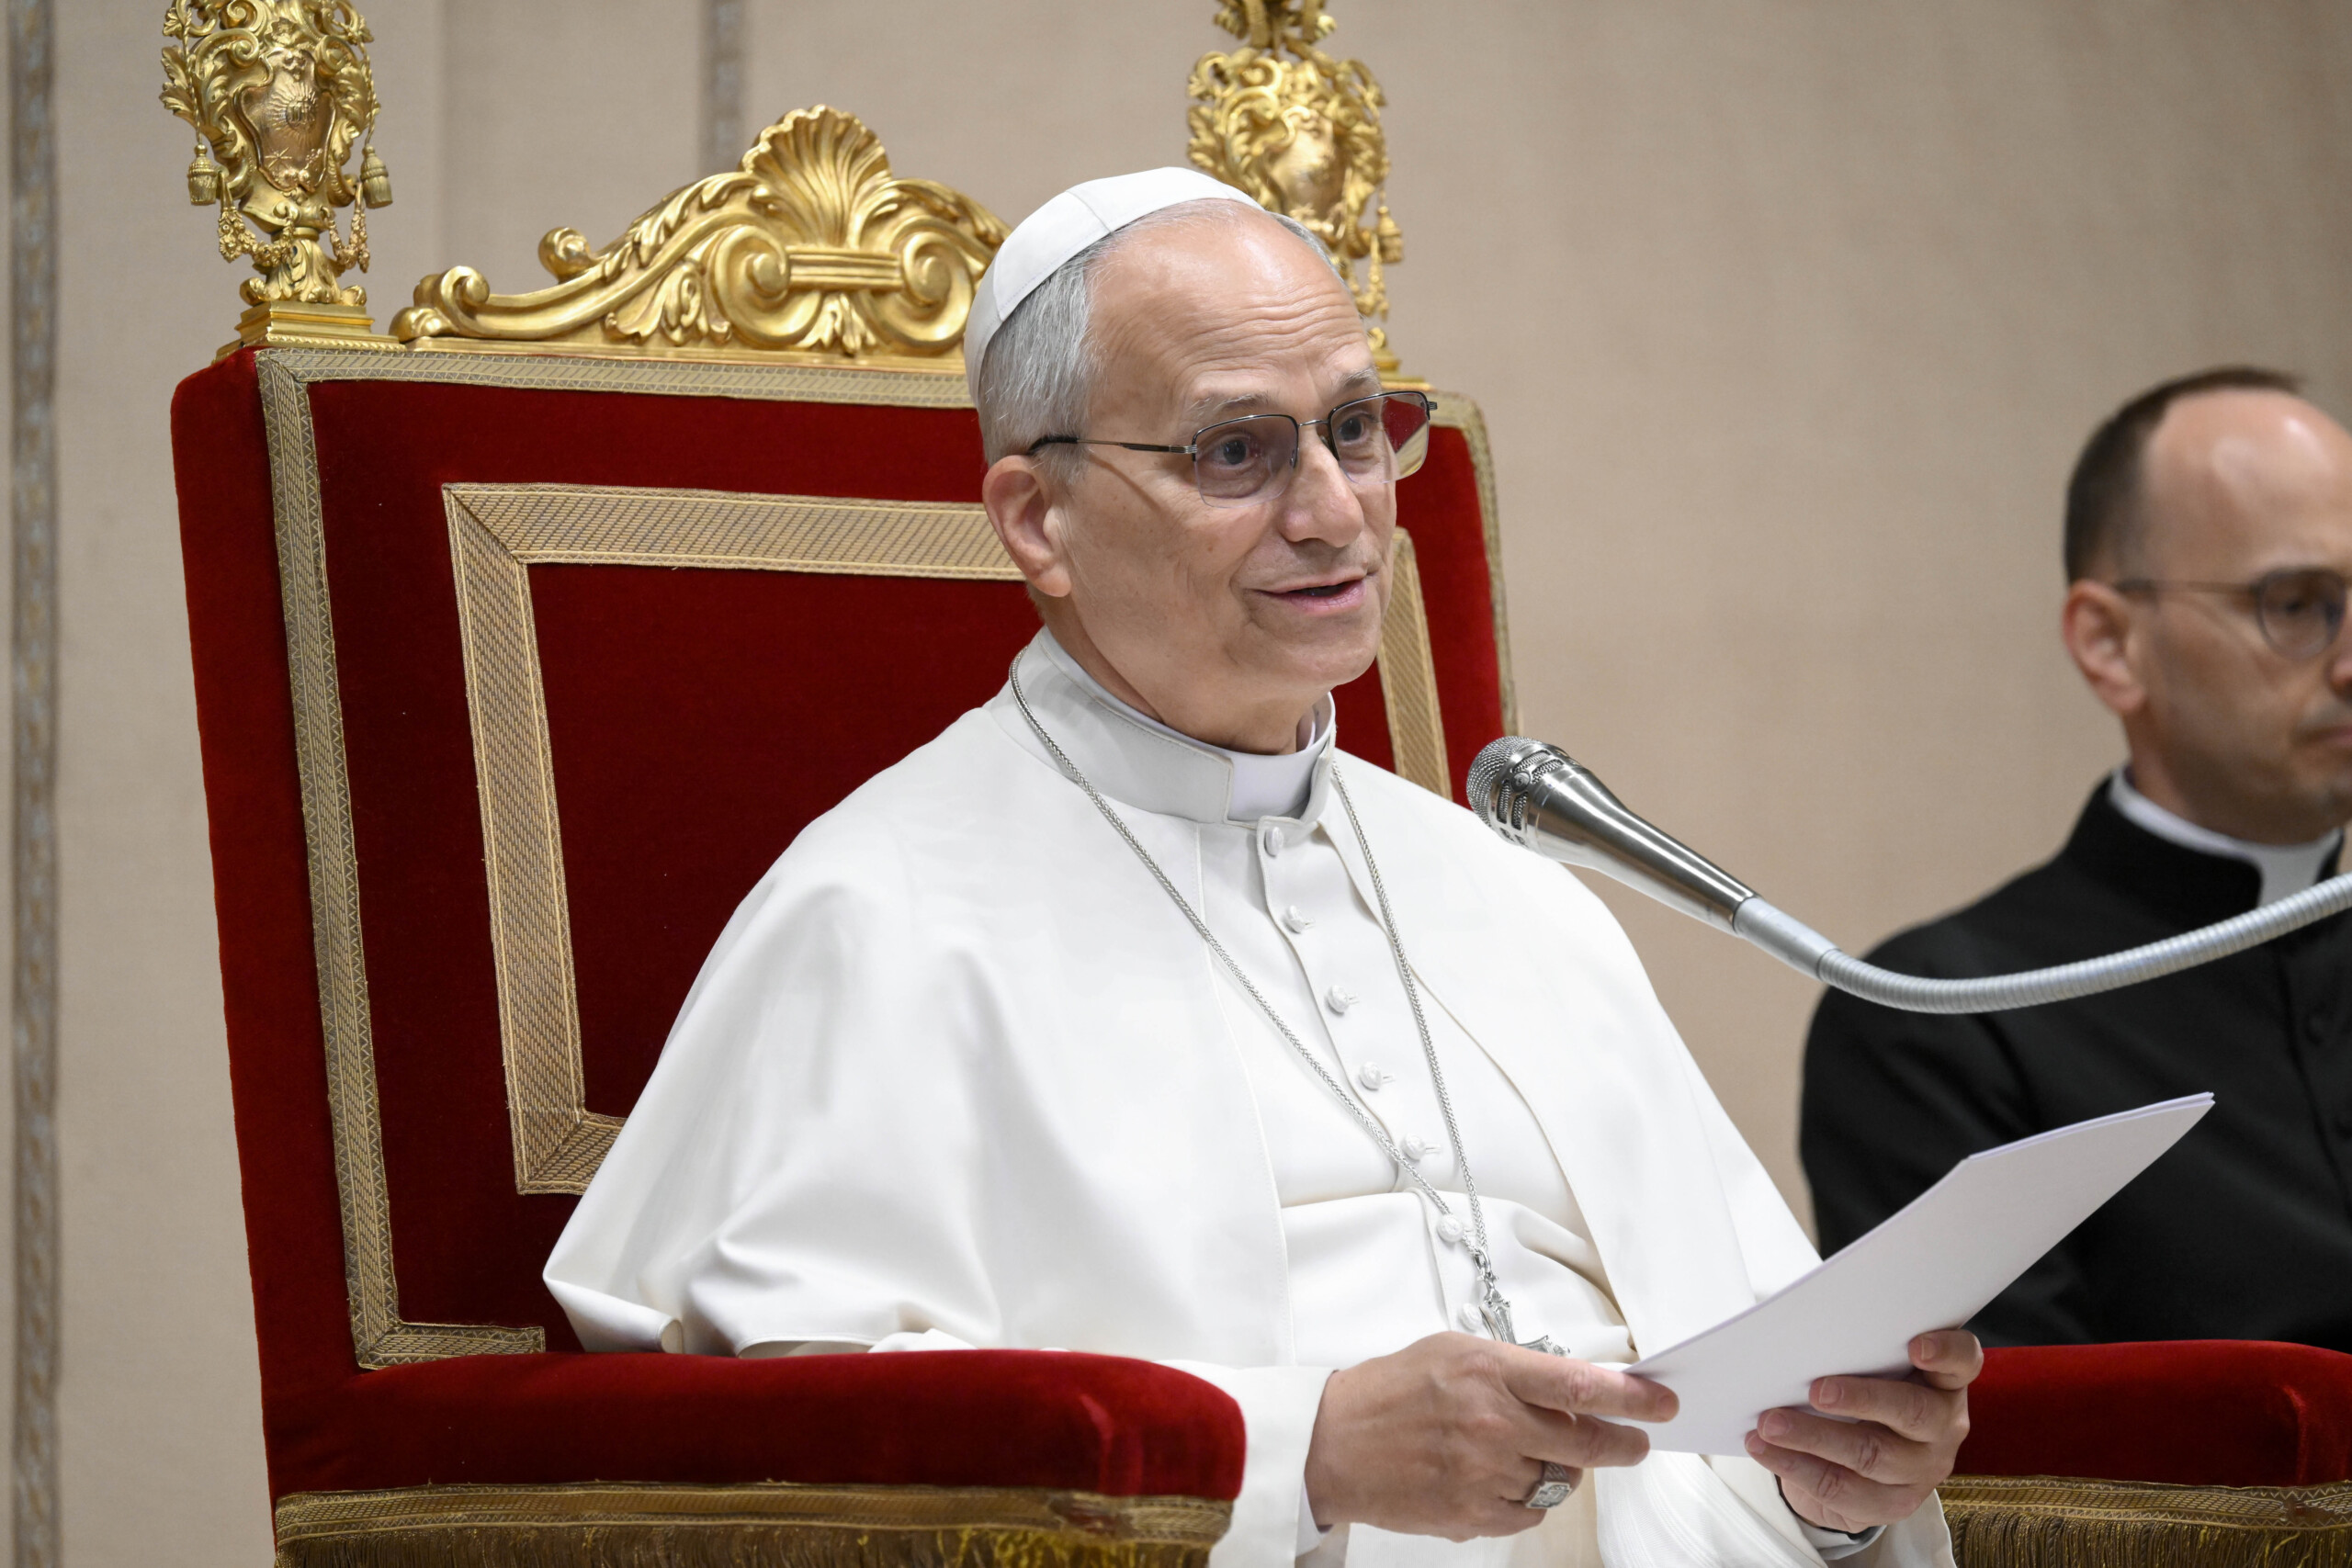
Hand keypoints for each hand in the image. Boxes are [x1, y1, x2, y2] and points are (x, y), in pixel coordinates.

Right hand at [1303, 1332, 1677, 1540]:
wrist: (1336, 1443)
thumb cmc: (1392, 1390)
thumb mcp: (1454, 1352)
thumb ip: (1514, 1368)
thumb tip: (1571, 1388)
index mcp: (1489, 1371)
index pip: (1579, 1386)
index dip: (1631, 1398)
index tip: (1661, 1402)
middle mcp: (1491, 1422)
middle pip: (1586, 1444)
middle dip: (1623, 1444)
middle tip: (1635, 1442)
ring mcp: (1483, 1473)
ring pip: (1558, 1480)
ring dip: (1558, 1468)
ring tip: (1523, 1451)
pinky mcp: (1472, 1514)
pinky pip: (1530, 1512)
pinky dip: (1529, 1498)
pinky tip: (1501, 1478)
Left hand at [1743, 1329, 1981, 1535]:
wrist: (1860, 1466)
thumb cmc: (1864, 1397)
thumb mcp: (1870, 1371)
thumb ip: (1856, 1355)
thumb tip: (1801, 1338)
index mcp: (1943, 1382)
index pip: (1962, 1361)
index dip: (1945, 1352)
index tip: (1916, 1346)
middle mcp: (1943, 1426)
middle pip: (1913, 1412)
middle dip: (1861, 1399)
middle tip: (1816, 1389)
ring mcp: (1922, 1469)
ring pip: (1871, 1455)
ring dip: (1813, 1436)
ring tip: (1769, 1423)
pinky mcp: (1892, 1504)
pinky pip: (1841, 1489)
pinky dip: (1795, 1467)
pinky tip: (1764, 1450)